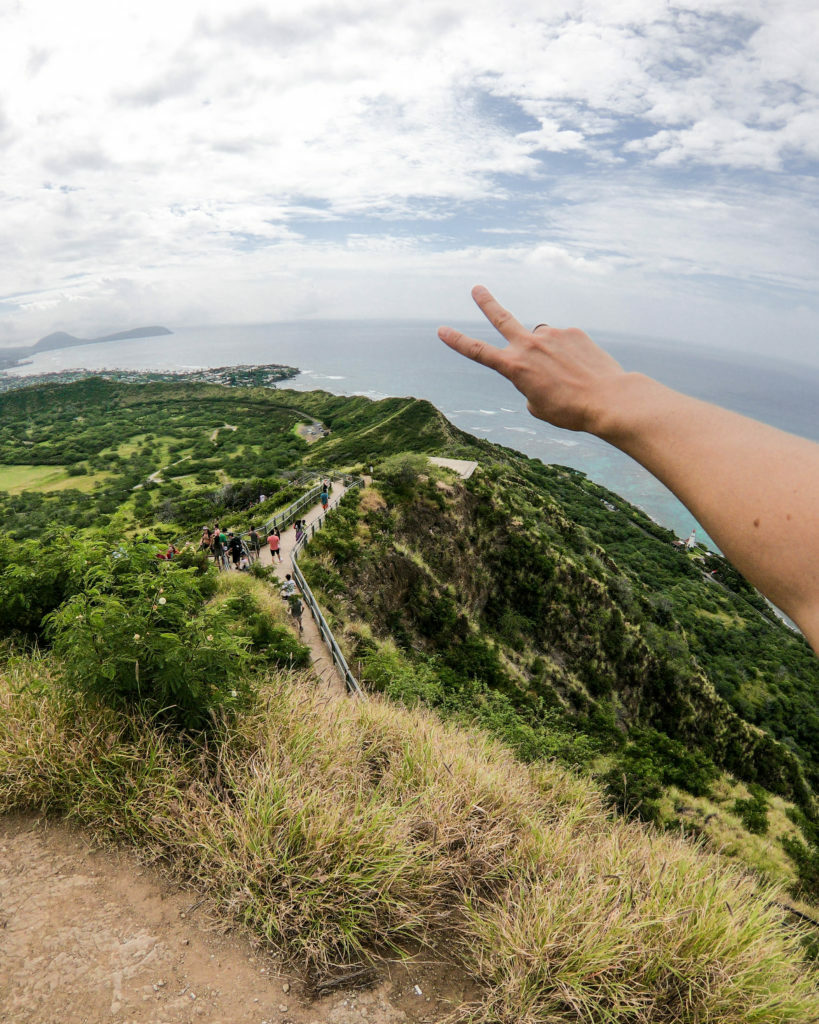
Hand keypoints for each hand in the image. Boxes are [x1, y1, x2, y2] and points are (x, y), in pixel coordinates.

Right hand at [438, 285, 625, 432]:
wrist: (608, 399)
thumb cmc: (570, 410)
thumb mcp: (539, 406)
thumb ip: (530, 384)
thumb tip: (540, 365)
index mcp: (514, 367)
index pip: (478, 351)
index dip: (457, 341)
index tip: (441, 329)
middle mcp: (529, 345)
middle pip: (502, 318)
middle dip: (486, 303)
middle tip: (477, 288)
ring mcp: (552, 334)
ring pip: (542, 339)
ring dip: (546, 352)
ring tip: (565, 372)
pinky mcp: (573, 332)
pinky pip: (564, 342)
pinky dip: (568, 354)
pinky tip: (582, 368)